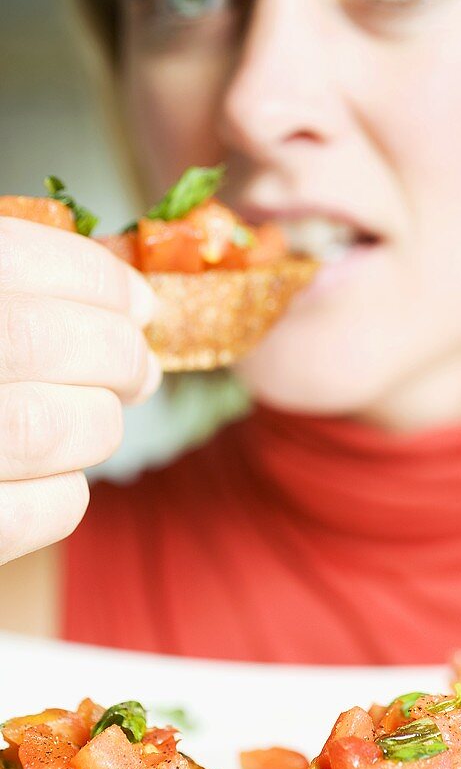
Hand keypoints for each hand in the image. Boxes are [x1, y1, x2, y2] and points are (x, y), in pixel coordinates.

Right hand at [0, 217, 161, 564]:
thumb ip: (18, 302)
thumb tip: (128, 303)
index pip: (10, 259)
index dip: (95, 278)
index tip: (139, 303)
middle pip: (37, 339)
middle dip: (116, 353)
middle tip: (140, 371)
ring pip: (45, 427)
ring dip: (97, 422)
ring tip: (98, 420)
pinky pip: (43, 508)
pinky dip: (67, 492)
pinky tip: (53, 476)